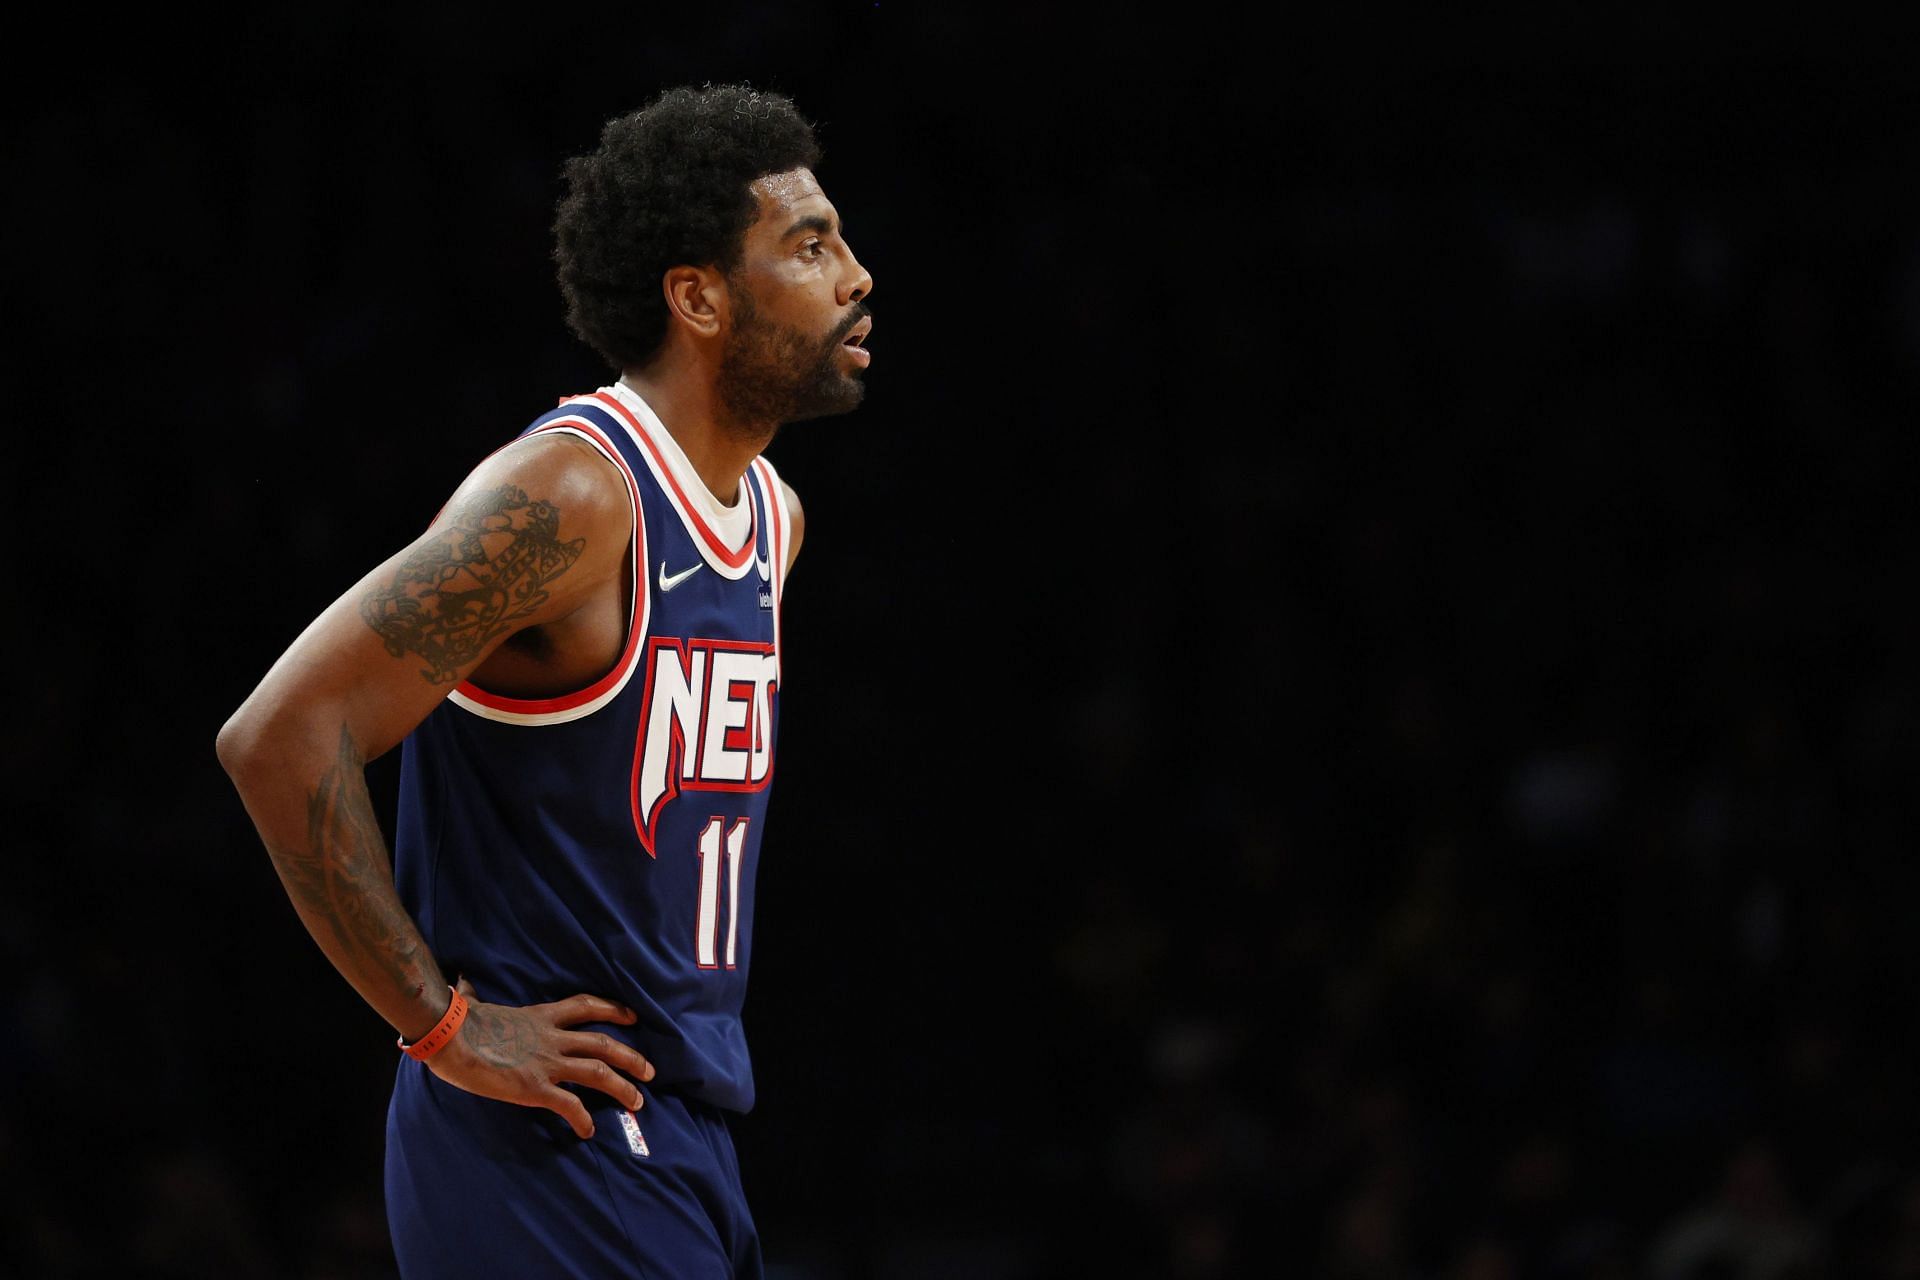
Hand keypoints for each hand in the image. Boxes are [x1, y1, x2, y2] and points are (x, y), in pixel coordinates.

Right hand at [425, 977, 655, 1138]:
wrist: (449, 1037)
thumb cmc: (457, 1020)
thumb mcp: (475, 1003)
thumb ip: (475, 996)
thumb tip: (461, 985)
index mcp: (540, 1016)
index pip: (586, 1006)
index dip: (613, 1010)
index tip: (631, 1017)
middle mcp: (551, 1038)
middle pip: (603, 1043)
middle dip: (631, 1057)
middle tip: (650, 1071)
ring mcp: (546, 1063)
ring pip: (598, 1072)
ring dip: (622, 1086)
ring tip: (638, 1101)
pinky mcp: (535, 1088)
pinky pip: (570, 1105)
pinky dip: (583, 1119)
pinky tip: (588, 1131)